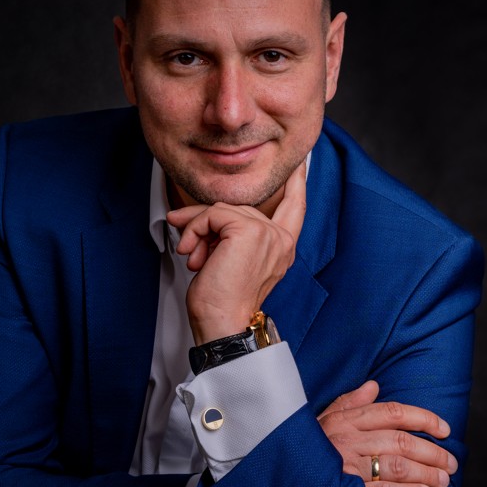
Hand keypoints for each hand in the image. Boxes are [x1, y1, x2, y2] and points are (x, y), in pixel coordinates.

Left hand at [166, 162, 306, 342]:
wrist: (222, 324)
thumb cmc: (223, 301)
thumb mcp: (229, 259)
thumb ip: (227, 233)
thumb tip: (188, 215)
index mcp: (282, 247)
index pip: (295, 206)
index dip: (296, 182)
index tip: (299, 162)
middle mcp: (280, 238)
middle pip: (239, 207)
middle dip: (205, 219)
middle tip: (186, 240)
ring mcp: (266, 233)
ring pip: (222, 209)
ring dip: (197, 230)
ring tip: (192, 256)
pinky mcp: (247, 230)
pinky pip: (212, 214)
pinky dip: (195, 230)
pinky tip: (191, 254)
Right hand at [317, 380, 456, 486]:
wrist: (276, 470)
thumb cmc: (305, 443)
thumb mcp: (323, 417)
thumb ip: (350, 402)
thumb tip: (374, 385)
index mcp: (346, 419)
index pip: (392, 412)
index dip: (423, 418)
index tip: (444, 429)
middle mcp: (349, 439)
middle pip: (402, 441)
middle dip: (432, 452)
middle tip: (451, 463)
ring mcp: (347, 465)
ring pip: (397, 465)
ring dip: (426, 473)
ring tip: (444, 481)